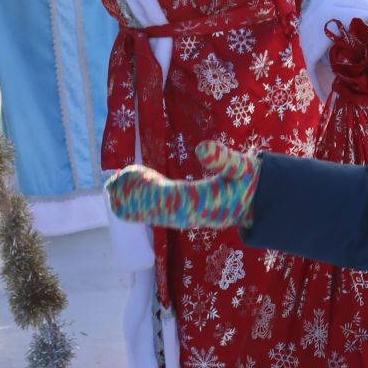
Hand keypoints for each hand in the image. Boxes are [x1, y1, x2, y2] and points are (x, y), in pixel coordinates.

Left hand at [105, 143, 258, 232]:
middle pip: (152, 210)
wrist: (254, 204)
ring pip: (149, 215)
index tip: (131, 175)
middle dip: (131, 196)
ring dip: (130, 202)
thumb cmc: (247, 184)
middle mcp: (189, 216)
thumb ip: (225, 159)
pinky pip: (154, 215)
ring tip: (112, 186)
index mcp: (200, 204)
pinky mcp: (181, 216)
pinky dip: (137, 207)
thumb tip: (202, 147)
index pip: (167, 200)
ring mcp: (184, 219)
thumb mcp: (242, 168)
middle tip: (113, 181)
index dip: (146, 190)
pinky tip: (123, 196)